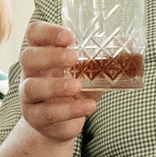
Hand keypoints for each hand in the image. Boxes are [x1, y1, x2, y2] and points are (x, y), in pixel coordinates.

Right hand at [18, 22, 101, 143]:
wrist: (62, 124)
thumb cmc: (74, 91)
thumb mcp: (89, 73)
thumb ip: (103, 59)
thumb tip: (127, 41)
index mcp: (42, 54)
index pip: (34, 34)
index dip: (48, 32)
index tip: (70, 36)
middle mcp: (31, 73)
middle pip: (28, 57)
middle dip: (50, 56)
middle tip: (74, 57)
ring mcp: (29, 96)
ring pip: (31, 87)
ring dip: (55, 85)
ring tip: (78, 86)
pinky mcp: (35, 117)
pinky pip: (48, 112)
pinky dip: (70, 109)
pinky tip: (89, 106)